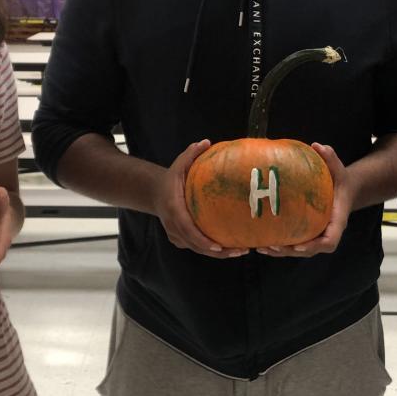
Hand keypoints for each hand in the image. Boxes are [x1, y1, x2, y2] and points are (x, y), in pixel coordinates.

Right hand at [155, 140, 247, 258]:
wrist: (155, 193)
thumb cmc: (171, 179)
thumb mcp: (178, 164)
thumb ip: (191, 153)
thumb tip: (206, 142)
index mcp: (174, 210)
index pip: (188, 230)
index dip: (202, 240)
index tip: (218, 245)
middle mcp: (174, 226)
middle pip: (196, 245)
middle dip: (218, 251)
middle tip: (240, 251)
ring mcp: (176, 235)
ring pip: (198, 249)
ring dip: (219, 254)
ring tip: (241, 251)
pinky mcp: (181, 239)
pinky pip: (197, 248)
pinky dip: (213, 250)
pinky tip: (232, 248)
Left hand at [258, 142, 350, 256]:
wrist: (345, 190)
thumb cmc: (341, 180)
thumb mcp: (340, 169)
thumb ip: (331, 158)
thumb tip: (318, 146)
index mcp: (337, 221)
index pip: (329, 241)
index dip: (314, 246)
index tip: (298, 246)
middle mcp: (327, 232)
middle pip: (310, 251)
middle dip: (290, 252)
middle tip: (272, 247)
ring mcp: (317, 235)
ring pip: (299, 251)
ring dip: (281, 252)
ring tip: (262, 248)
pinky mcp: (307, 233)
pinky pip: (294, 244)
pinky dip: (279, 246)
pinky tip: (261, 243)